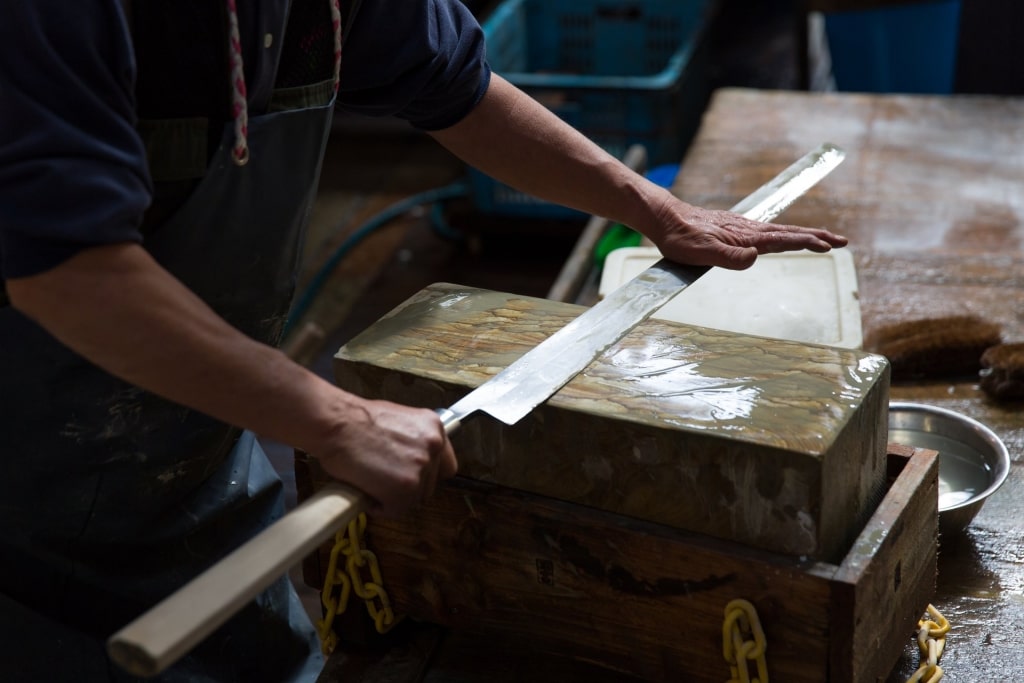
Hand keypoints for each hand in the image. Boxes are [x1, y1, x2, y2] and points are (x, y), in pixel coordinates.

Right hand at [314, 398, 457, 517]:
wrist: (337, 423)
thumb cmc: (356, 421)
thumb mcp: (397, 421)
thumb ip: (412, 441)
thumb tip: (408, 461)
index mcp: (434, 427)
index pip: (446, 465)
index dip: (427, 475)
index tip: (411, 476)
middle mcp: (434, 446)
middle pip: (430, 485)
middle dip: (408, 486)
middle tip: (383, 479)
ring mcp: (422, 468)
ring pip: (414, 499)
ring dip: (394, 497)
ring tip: (371, 482)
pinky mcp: (407, 487)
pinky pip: (396, 510)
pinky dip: (380, 507)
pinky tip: (366, 490)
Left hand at [646, 194, 847, 269]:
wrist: (665, 219)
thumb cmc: (681, 239)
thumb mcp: (702, 253)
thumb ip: (729, 258)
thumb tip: (756, 258)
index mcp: (745, 237)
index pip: (784, 239)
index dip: (807, 243)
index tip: (828, 246)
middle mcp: (748, 230)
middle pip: (790, 232)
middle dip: (817, 236)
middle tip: (842, 241)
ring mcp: (742, 228)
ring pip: (781, 231)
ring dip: (805, 235)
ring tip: (823, 239)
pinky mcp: (734, 229)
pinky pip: (768, 231)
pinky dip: (786, 234)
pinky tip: (786, 237)